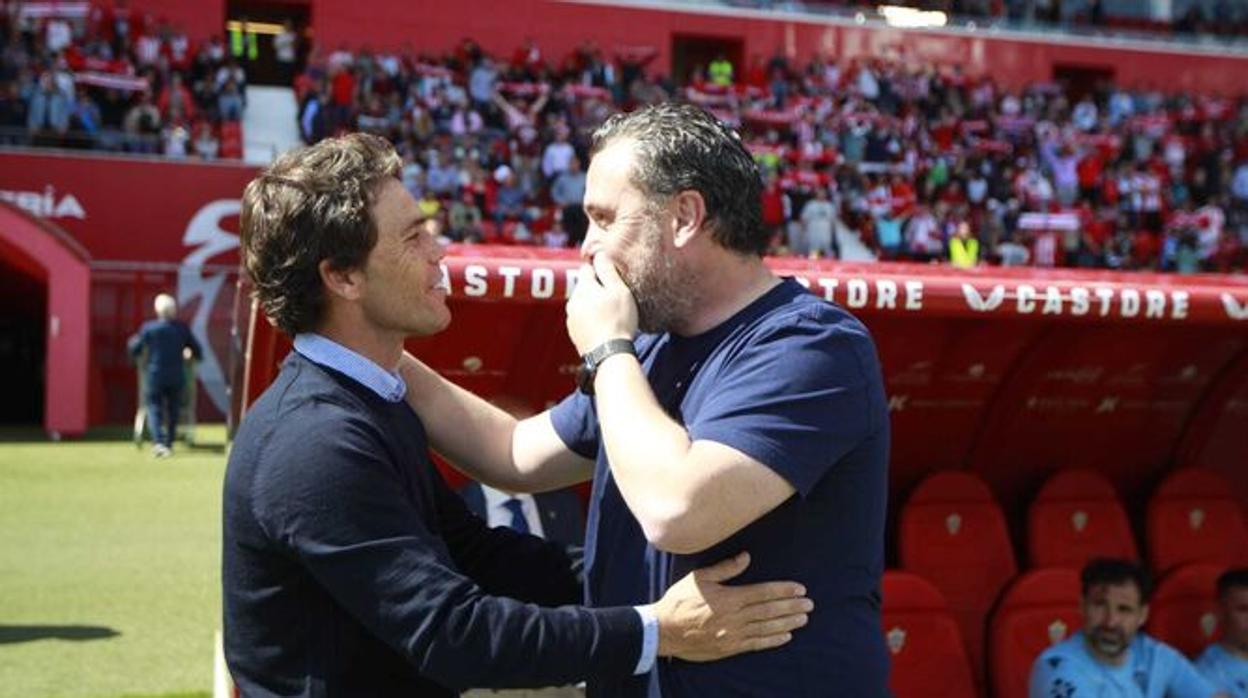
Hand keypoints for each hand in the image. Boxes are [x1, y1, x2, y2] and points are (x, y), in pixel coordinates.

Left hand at [565, 253, 638, 355]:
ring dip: (594, 306)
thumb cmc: (618, 320)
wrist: (609, 353)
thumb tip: (599, 254)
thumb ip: (608, 270)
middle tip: (615, 300)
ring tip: (611, 316)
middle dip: (597, 290)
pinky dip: (591, 321)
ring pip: (583, 304)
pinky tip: (604, 328)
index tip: (613, 281)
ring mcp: (571, 319)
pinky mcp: (574, 333)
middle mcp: (572, 301)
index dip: (601, 272)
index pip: (587, 268)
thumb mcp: (619, 290)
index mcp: (583, 287)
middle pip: (585, 287)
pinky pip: (582, 320)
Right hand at [651, 552, 811, 661]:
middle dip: (791, 606)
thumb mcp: (699, 578)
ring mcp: (733, 634)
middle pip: (769, 611)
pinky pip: (756, 644)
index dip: (783, 590)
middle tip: (810, 604)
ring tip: (803, 618)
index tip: (799, 588)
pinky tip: (786, 636)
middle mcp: (734, 617)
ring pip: (766, 628)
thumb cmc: (680, 600)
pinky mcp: (729, 647)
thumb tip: (746, 556)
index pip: (762, 593)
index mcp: (728, 597)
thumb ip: (725, 568)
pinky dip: (772, 640)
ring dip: (787, 623)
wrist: (664, 630)